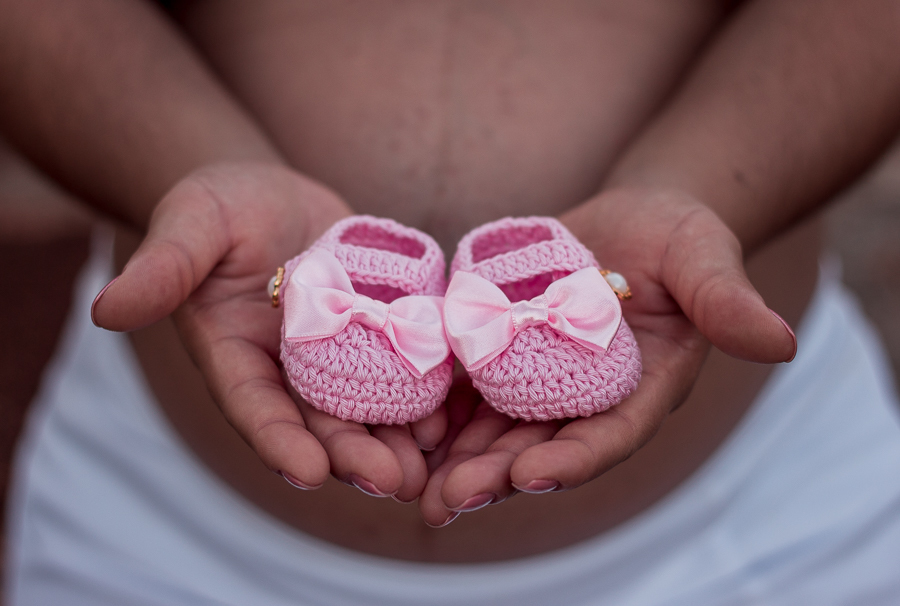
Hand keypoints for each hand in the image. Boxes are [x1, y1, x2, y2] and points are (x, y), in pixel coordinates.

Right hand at [90, 162, 445, 499]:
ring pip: (365, 407)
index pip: (254, 407)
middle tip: (394, 481)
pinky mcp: (374, 332)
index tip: (308, 474)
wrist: (270, 195)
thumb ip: (162, 268)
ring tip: (431, 464)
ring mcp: (335, 355)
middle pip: (319, 422)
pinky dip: (424, 391)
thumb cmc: (218, 206)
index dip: (278, 441)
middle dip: (353, 454)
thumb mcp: (190, 224)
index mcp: (236, 357)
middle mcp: (287, 369)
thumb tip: (105, 309)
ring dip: (396, 438)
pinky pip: (401, 366)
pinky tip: (454, 410)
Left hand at [417, 187, 796, 525]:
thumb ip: (728, 300)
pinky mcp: (503, 350)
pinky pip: (466, 387)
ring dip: (455, 457)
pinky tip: (395, 424)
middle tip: (446, 499)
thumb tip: (780, 342)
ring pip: (494, 428)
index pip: (608, 436)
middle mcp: (585, 399)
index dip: (572, 458)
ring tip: (411, 483)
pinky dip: (435, 409)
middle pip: (539, 446)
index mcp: (639, 391)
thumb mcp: (705, 257)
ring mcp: (540, 379)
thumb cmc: (679, 237)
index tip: (532, 473)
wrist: (630, 219)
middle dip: (495, 475)